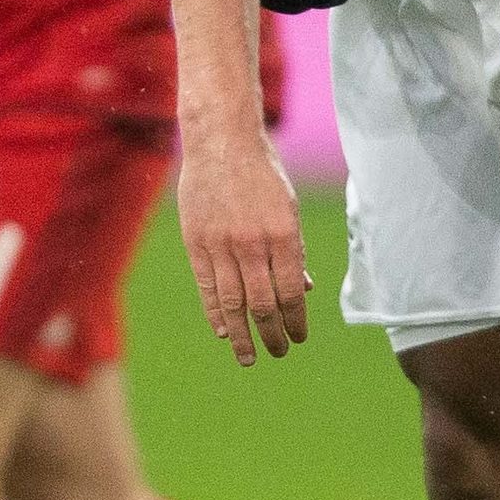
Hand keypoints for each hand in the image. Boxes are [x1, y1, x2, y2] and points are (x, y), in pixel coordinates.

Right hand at [178, 131, 310, 363]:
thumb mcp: (289, 208)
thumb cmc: (262, 174)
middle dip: (273, 335)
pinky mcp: (196, 242)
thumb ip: (294, 251)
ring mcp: (221, 245)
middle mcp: (253, 244)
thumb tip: (304, 290)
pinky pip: (207, 287)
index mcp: (283, 235)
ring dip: (242, 335)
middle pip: (263, 304)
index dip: (296, 321)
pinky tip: (223, 331)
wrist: (222, 142)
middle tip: (279, 353)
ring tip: (249, 357)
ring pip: (233, 303)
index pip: (291, 293)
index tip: (299, 337)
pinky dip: (215, 313)